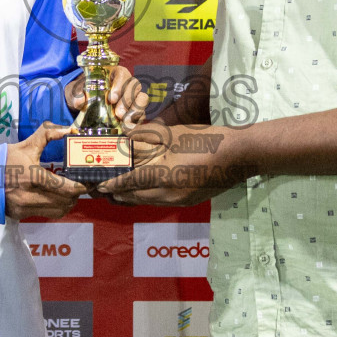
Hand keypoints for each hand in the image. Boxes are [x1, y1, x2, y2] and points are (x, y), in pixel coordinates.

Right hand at [4, 122, 86, 220]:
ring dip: (68, 202)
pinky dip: (56, 207)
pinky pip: (47, 215)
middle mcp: (31, 196)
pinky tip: (54, 197)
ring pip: (59, 211)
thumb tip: (69, 129)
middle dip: (77, 193)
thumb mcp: (26, 145)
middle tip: (81, 184)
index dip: (82, 186)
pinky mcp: (21, 214)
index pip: (67, 188)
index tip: (90, 180)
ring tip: (69, 191)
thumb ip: (48, 134)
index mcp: (33, 177)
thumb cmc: (4, 160)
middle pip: (67, 201)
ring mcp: (25, 207)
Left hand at [66, 65, 149, 129]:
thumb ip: (78, 94)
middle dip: (127, 100)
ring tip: (125, 121)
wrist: (87, 104)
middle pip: (135, 86)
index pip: (122, 74)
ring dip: (136, 110)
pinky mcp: (136, 109)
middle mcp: (127, 82)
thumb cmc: (85, 92)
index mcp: (115, 73)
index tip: (112, 98)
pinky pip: (142, 113)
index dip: (119, 85)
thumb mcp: (79, 91)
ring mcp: (134, 96)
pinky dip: (137, 120)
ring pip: (142, 98)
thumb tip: (80, 101)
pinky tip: (129, 127)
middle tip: (118, 114)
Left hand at [96, 124, 254, 205]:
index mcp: (163, 176)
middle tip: (102, 188)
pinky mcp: (187, 202)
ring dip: (130, 197)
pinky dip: (146, 196)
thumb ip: (145, 137)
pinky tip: (142, 189)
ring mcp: (179, 201)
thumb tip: (123, 140)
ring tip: (117, 191)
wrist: (239, 155)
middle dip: (117, 193)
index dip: (111, 184)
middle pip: (134, 197)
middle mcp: (168, 194)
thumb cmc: (206, 139)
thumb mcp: (172, 134)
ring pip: (146, 202)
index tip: (97, 185)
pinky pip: (159, 202)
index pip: (129, 182)